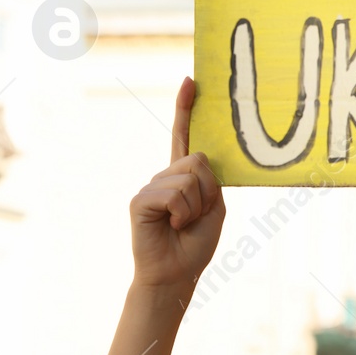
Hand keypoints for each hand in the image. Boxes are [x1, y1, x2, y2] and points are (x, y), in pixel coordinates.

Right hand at [128, 76, 225, 294]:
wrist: (177, 273)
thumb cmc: (195, 244)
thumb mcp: (214, 207)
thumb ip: (209, 180)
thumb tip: (196, 160)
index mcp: (182, 176)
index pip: (183, 137)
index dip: (185, 109)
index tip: (190, 81)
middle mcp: (164, 176)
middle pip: (198, 161)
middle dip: (207, 192)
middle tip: (195, 217)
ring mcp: (151, 186)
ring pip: (188, 179)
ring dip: (195, 208)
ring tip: (181, 225)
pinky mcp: (141, 199)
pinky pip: (174, 194)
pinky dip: (181, 214)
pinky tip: (170, 226)